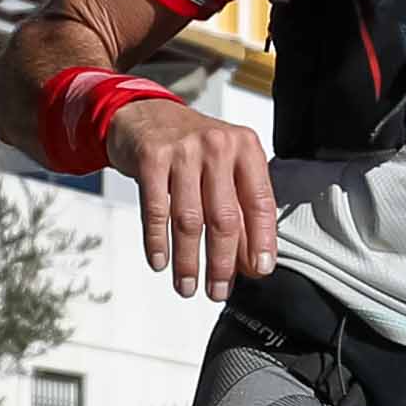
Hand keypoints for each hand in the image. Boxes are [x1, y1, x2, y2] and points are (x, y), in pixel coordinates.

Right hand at [110, 98, 279, 301]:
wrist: (144, 115)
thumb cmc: (191, 147)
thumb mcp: (223, 166)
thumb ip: (239, 206)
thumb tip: (250, 261)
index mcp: (245, 148)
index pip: (260, 202)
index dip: (261, 241)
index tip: (259, 271)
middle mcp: (218, 146)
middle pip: (224, 217)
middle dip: (222, 263)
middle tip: (218, 290)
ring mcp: (183, 150)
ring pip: (189, 220)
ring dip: (188, 261)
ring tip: (187, 286)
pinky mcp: (151, 158)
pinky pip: (155, 210)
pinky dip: (157, 242)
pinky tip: (160, 263)